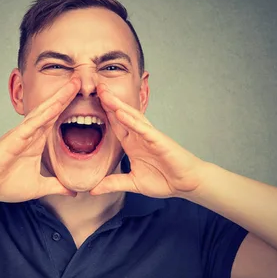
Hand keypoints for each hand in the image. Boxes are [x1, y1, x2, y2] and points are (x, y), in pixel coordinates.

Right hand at [0, 79, 79, 202]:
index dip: (68, 106)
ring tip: (72, 85)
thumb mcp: (38, 187)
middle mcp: (31, 133)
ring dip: (58, 98)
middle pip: (52, 109)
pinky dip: (42, 116)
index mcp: (37, 140)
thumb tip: (73, 191)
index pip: (56, 119)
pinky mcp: (14, 139)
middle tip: (80, 79)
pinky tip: (54, 107)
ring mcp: (22, 134)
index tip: (82, 96)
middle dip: (66, 95)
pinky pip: (31, 125)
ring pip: (43, 112)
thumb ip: (56, 187)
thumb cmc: (5, 184)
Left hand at [90, 83, 207, 197]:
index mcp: (132, 144)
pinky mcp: (159, 141)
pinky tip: (121, 113)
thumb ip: (113, 184)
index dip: (104, 113)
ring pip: (132, 117)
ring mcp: (149, 137)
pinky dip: (132, 121)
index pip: (115, 125)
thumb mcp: (132, 183)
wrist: (186, 184)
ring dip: (118, 106)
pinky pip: (143, 129)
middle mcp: (139, 136)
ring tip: (105, 94)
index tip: (90, 101)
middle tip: (96, 86)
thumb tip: (92, 190)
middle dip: (109, 101)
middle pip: (121, 115)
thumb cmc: (164, 180)